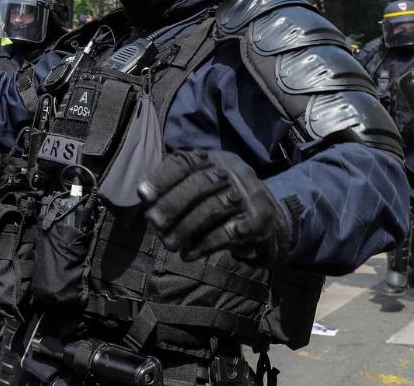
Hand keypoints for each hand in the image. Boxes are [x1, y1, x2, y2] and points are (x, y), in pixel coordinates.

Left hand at [138, 150, 291, 265]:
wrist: (271, 221)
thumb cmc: (222, 201)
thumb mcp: (201, 187)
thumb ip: (174, 188)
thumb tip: (145, 197)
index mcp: (214, 159)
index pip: (184, 162)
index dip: (162, 178)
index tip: (143, 195)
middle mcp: (234, 172)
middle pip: (198, 184)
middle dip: (172, 205)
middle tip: (154, 224)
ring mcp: (250, 195)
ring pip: (212, 208)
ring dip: (185, 228)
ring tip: (169, 244)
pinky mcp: (260, 221)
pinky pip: (229, 232)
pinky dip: (205, 245)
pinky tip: (189, 254)